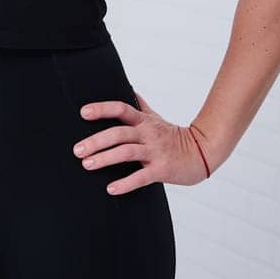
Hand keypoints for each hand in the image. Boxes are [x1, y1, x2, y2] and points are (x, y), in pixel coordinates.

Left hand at [71, 90, 212, 191]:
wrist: (202, 153)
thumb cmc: (174, 136)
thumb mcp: (156, 118)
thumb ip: (141, 106)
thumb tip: (129, 89)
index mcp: (144, 121)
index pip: (121, 109)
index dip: (102, 109)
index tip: (83, 113)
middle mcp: (148, 134)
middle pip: (119, 133)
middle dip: (96, 141)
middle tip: (77, 150)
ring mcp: (155, 151)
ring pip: (127, 152)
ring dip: (105, 159)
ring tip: (87, 165)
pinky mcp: (162, 170)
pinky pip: (141, 177)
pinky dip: (125, 183)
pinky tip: (111, 188)